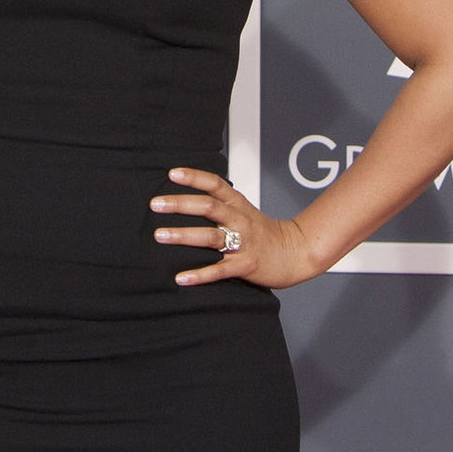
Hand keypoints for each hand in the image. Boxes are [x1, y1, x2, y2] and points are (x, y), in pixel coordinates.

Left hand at [151, 166, 323, 288]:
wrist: (296, 252)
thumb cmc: (265, 231)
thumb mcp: (244, 210)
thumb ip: (220, 202)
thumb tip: (188, 195)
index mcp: (238, 204)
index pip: (215, 184)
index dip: (194, 177)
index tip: (171, 174)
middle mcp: (240, 220)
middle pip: (208, 207)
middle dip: (180, 205)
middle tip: (156, 204)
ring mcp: (243, 243)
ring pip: (210, 237)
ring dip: (183, 236)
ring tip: (160, 235)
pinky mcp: (245, 265)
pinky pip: (219, 270)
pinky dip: (199, 274)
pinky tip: (181, 277)